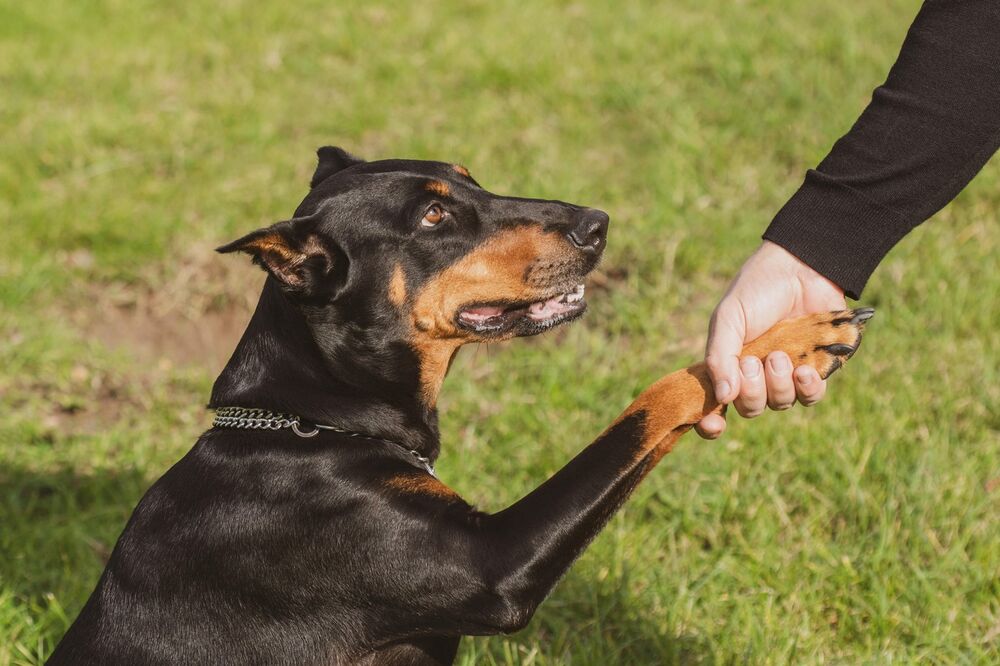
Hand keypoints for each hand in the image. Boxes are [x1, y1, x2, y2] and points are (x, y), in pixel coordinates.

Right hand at [697, 240, 846, 438]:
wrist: (801, 267)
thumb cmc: (757, 290)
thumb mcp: (728, 319)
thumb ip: (720, 356)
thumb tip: (721, 398)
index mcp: (728, 365)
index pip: (715, 406)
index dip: (711, 423)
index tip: (712, 423)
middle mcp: (755, 376)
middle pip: (750, 409)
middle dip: (752, 392)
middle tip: (755, 361)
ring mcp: (786, 375)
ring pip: (780, 403)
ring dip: (779, 384)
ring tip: (780, 355)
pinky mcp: (816, 369)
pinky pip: (812, 397)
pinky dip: (808, 388)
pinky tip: (805, 369)